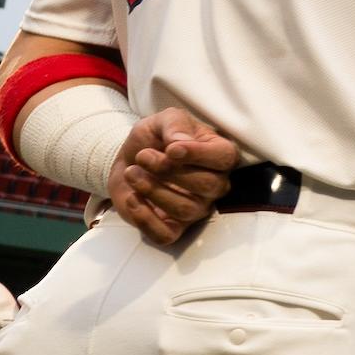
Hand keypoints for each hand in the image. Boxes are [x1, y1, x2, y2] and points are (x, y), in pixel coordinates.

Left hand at [109, 109, 239, 248]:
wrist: (129, 160)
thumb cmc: (154, 139)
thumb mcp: (163, 120)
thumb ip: (175, 125)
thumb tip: (179, 142)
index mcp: (219, 156)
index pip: (224, 158)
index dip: (199, 154)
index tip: (171, 148)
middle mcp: (215, 185)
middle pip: (207, 185)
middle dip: (169, 171)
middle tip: (143, 156)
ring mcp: (196, 208)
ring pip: (185, 209)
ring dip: (153, 190)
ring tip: (132, 173)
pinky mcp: (172, 227)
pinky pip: (165, 234)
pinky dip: (145, 218)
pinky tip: (132, 198)